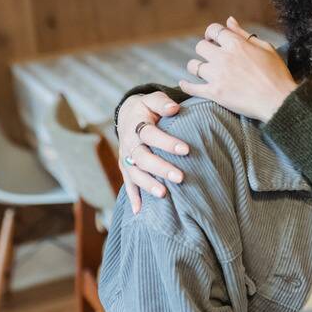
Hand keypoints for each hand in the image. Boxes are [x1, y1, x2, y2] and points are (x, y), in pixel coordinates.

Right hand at [116, 91, 189, 213]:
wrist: (128, 115)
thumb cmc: (147, 108)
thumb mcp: (153, 99)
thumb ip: (163, 102)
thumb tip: (174, 108)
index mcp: (136, 126)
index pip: (150, 134)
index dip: (166, 142)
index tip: (186, 150)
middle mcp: (129, 144)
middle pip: (142, 158)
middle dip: (160, 168)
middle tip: (180, 177)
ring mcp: (126, 158)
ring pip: (135, 174)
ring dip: (148, 185)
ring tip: (163, 195)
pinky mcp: (125, 168)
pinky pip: (128, 184)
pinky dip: (132, 198)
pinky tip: (139, 211)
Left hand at [181, 16, 297, 122]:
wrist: (279, 101)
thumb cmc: (277, 74)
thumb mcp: (265, 48)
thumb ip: (244, 34)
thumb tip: (229, 20)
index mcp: (237, 44)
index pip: (214, 30)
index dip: (211, 33)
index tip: (214, 39)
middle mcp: (224, 58)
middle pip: (200, 46)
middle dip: (205, 49)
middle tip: (211, 56)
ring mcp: (218, 76)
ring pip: (194, 66)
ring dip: (197, 67)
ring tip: (203, 71)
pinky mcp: (215, 93)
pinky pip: (191, 88)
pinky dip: (186, 86)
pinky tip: (184, 84)